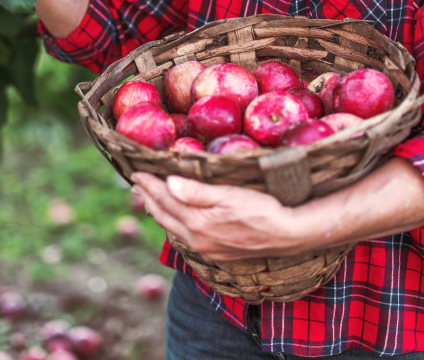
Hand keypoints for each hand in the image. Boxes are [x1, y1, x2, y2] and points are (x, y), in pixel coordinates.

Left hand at [131, 172, 296, 261]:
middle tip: (136, 183)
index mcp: (196, 223)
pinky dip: (175, 222)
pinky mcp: (216, 252)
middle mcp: (196, 239)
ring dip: (159, 210)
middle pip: (163, 215)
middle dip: (148, 198)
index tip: (136, 171)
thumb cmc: (262, 210)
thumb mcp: (229, 195)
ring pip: (173, 227)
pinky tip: (177, 217)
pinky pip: (186, 236)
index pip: (165, 199)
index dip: (149, 184)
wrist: (288, 235)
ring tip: (149, 197)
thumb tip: (168, 183)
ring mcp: (205, 248)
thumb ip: (197, 191)